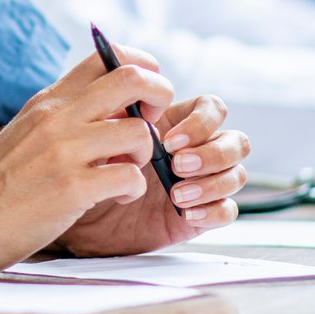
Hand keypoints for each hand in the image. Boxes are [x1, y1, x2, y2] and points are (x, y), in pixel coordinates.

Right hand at [0, 50, 189, 273]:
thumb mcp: (29, 131)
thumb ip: (67, 115)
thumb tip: (117, 105)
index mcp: (49, 100)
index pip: (107, 55)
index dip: (140, 68)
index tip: (141, 99)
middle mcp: (58, 117)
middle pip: (133, 78)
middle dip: (159, 97)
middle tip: (153, 125)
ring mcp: (64, 152)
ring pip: (139, 133)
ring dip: (146, 155)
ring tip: (127, 172)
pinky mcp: (72, 189)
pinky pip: (131, 177)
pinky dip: (133, 189)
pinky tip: (115, 198)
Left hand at [58, 92, 248, 255]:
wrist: (78, 213)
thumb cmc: (88, 168)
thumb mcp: (100, 137)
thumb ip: (119, 115)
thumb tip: (129, 99)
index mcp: (177, 124)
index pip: (211, 108)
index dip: (200, 120)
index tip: (168, 138)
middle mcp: (196, 151)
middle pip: (236, 140)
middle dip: (212, 152)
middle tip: (178, 163)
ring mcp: (201, 183)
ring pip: (237, 173)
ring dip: (211, 181)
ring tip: (176, 193)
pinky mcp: (200, 214)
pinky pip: (228, 210)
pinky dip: (212, 210)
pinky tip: (186, 212)